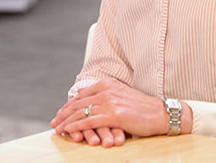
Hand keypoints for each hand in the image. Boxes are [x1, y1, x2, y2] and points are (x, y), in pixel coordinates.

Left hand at [51, 81, 170, 140]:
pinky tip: (68, 130)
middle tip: (53, 122)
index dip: (68, 105)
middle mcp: (107, 92)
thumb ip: (103, 93)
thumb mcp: (121, 94)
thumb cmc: (142, 107)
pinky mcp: (114, 116)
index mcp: (108, 85)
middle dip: (63, 113)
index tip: (60, 113)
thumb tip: (83, 94)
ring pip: (81, 113)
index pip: (82, 95)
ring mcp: (110, 103)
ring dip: (66, 121)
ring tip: (57, 128)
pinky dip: (76, 126)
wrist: (161, 113)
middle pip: (78, 103)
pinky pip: (89, 121)